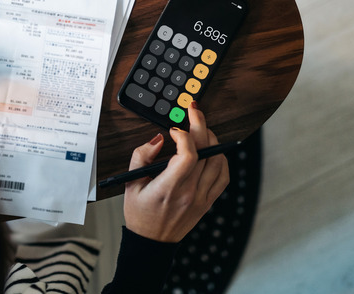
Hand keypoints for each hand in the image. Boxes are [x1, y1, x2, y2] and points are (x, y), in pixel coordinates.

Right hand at [123, 103, 228, 242]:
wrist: (152, 242)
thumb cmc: (140, 214)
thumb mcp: (130, 183)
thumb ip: (141, 156)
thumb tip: (159, 139)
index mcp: (168, 188)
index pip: (188, 155)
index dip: (184, 135)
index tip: (174, 129)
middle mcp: (189, 193)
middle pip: (205, 151)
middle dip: (200, 125)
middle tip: (194, 111)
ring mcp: (202, 197)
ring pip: (218, 160)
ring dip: (212, 139)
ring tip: (202, 129)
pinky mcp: (208, 201)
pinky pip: (223, 176)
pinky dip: (221, 159)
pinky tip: (212, 151)